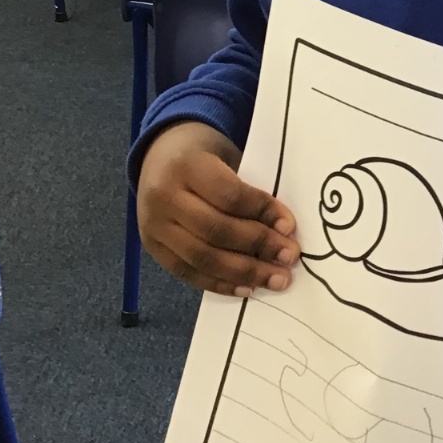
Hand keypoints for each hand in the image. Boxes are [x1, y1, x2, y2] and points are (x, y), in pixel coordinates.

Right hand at [137, 121, 299, 295]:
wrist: (158, 156)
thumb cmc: (204, 156)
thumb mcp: (226, 155)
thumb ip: (248, 187)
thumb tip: (283, 229)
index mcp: (186, 165)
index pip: (230, 196)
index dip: (262, 213)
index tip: (290, 227)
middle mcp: (164, 197)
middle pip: (216, 230)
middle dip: (258, 246)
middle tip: (289, 256)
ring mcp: (153, 226)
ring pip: (201, 258)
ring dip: (244, 272)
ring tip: (276, 278)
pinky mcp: (152, 248)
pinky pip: (188, 273)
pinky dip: (220, 283)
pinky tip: (248, 287)